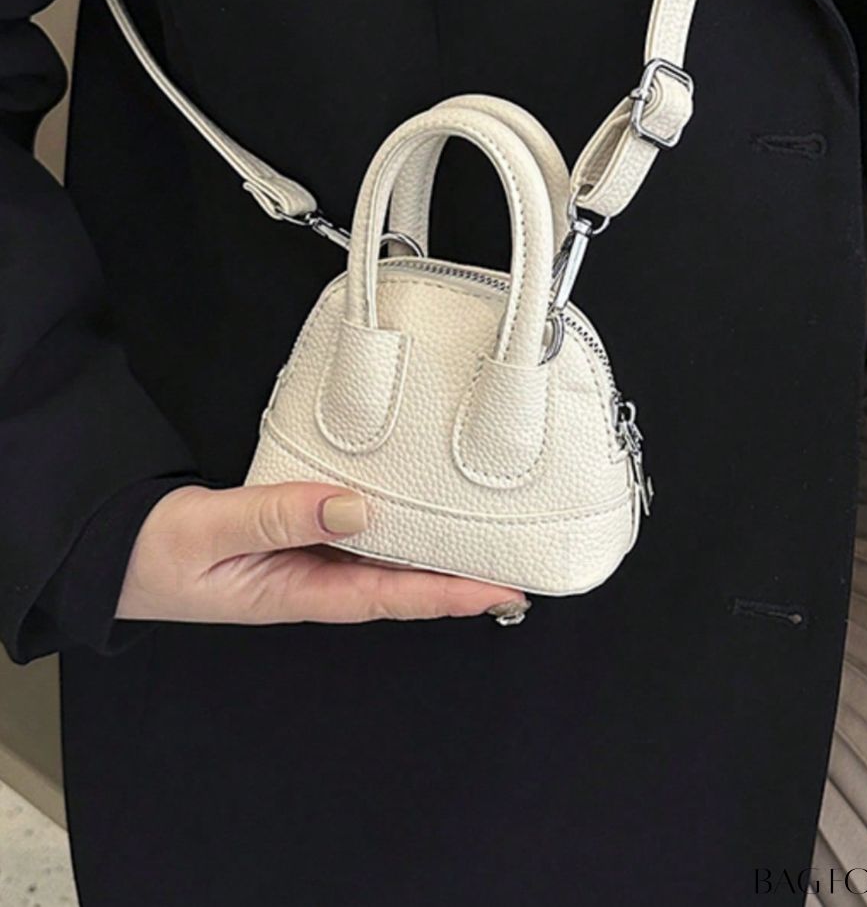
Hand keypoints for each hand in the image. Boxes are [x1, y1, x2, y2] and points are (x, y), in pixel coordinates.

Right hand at [116, 482, 527, 624]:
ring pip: (383, 557)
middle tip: (518, 560)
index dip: (448, 594)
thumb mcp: (211, 535)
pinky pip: (355, 530)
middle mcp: (312, 580)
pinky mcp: (295, 533)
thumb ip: (278, 518)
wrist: (114, 552)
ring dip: (432, 550)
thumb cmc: (155, 555)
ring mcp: (305, 558)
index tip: (501, 588)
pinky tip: (415, 504)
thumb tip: (354, 505)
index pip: (390, 596)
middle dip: (458, 577)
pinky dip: (391, 520)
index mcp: (297, 592)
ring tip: (486, 535)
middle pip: (400, 582)